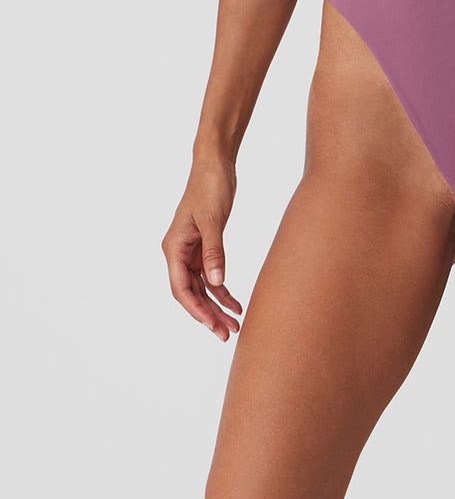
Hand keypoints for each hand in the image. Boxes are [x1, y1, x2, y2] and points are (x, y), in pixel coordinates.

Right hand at [162, 154, 242, 340]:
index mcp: (174, 247)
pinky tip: (236, 303)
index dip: (196, 310)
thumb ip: (214, 252)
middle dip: (208, 315)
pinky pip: (211, 275)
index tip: (212, 326)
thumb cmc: (210, 186)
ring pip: (202, 287)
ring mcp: (191, 250)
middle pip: (191, 293)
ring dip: (217, 306)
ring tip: (236, 324)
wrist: (216, 164)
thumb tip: (216, 283)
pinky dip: (222, 290)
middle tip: (228, 334)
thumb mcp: (214, 219)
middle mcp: (179, 252)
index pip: (181, 288)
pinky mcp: (204, 246)